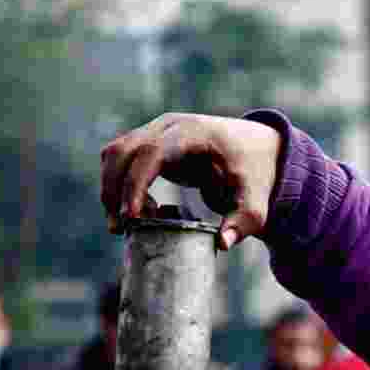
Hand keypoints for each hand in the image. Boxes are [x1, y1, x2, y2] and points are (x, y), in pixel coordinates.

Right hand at [100, 113, 281, 249]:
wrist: (257, 147)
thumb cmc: (255, 171)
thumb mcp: (257, 198)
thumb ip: (244, 220)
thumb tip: (222, 243)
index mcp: (193, 132)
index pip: (151, 152)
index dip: (136, 183)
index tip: (132, 216)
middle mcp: (168, 126)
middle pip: (122, 150)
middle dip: (114, 190)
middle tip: (120, 228)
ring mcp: (156, 131)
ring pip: (114, 154)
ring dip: (111, 188)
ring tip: (132, 223)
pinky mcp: (151, 143)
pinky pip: (122, 160)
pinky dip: (120, 185)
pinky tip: (142, 211)